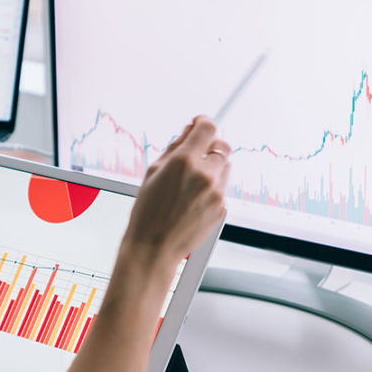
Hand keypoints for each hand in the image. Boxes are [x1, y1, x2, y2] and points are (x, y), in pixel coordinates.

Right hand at [121, 115, 229, 264]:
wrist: (154, 248)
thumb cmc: (147, 213)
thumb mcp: (152, 173)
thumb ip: (174, 147)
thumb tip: (188, 132)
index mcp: (184, 162)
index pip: (208, 129)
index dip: (203, 122)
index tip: (199, 124)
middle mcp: (204, 176)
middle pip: (223, 146)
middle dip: (210, 146)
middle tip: (196, 154)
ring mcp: (216, 194)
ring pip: (225, 167)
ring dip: (212, 167)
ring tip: (190, 183)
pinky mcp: (222, 209)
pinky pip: (222, 188)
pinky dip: (211, 188)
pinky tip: (192, 201)